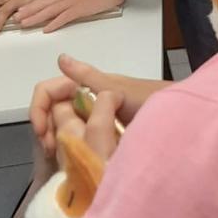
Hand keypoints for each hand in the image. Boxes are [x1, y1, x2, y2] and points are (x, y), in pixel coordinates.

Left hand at [16, 0, 125, 33]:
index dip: (31, 3)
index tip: (20, 8)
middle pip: (43, 5)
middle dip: (28, 13)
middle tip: (16, 19)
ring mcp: (72, 3)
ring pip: (50, 12)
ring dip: (36, 19)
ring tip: (24, 24)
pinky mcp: (81, 9)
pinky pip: (64, 18)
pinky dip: (54, 24)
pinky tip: (46, 29)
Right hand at [29, 56, 158, 160]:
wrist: (177, 119)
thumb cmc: (149, 100)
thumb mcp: (116, 91)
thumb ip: (89, 77)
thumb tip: (61, 58)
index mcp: (85, 86)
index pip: (48, 92)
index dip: (39, 110)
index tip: (44, 134)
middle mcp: (85, 100)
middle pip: (51, 112)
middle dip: (46, 130)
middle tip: (52, 152)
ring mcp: (93, 117)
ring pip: (62, 127)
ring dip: (57, 141)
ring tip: (63, 159)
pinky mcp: (102, 134)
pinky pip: (78, 139)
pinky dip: (71, 148)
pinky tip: (76, 160)